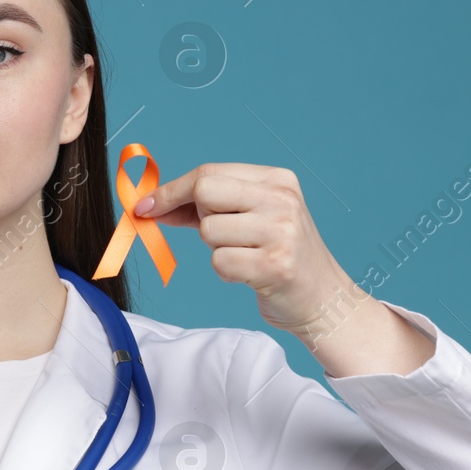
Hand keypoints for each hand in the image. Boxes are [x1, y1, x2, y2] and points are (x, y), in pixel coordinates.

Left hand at [132, 162, 363, 339]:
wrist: (323, 298)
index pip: (209, 172)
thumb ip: (209, 206)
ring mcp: (281, 231)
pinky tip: (250, 273)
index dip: (171, 190)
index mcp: (278, 180)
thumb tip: (153, 204)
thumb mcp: (254, 217)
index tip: (147, 205)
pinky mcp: (275, 265)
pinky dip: (226, 271)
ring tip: (246, 255)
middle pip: (205, 192)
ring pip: (209, 230)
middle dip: (198, 217)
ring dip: (216, 249)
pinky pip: (219, 262)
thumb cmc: (279, 256)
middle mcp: (282, 200)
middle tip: (221, 235)